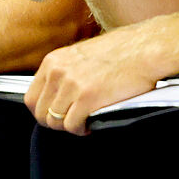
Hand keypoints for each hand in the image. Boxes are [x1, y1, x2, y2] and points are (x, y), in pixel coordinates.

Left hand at [25, 23, 178, 133]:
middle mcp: (58, 72)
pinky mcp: (88, 98)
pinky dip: (81, 129)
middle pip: (40, 113)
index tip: (56, 115)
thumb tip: (57, 94)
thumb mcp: (81, 55)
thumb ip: (64, 72)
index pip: (31, 97)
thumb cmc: (122, 51)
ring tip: (85, 121)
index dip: (43, 112)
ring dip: (70, 126)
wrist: (147, 49)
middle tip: (72, 121)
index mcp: (54, 61)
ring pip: (55, 121)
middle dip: (56, 122)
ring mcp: (72, 85)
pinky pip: (72, 125)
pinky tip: (92, 123)